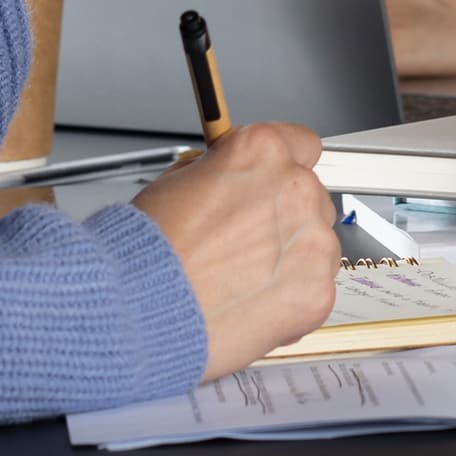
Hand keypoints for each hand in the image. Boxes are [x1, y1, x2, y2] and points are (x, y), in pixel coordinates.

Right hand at [128, 122, 339, 380]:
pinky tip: (249, 304)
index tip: (269, 185)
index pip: (302, 144)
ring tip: (240, 281)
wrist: (138, 311)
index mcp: (261, 152)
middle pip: (310, 197)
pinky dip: (289, 298)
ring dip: (290, 257)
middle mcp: (296, 188)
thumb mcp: (176, 183)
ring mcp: (312, 242)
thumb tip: (234, 180)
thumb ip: (221, 175)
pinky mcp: (316, 291)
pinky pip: (313, 287)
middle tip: (242, 244)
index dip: (280, 168)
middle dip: (283, 217)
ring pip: (316, 244)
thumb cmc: (146, 253)